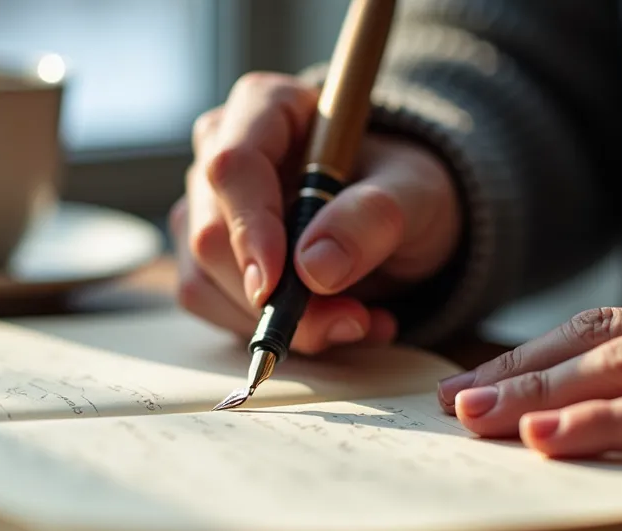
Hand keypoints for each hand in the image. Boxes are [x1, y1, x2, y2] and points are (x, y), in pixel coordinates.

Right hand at [171, 72, 461, 354]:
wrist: (404, 219)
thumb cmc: (404, 188)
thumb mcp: (415, 194)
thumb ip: (372, 219)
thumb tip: (313, 267)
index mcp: (266, 108)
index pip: (233, 165)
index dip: (250, 228)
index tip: (277, 285)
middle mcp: (221, 152)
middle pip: (211, 234)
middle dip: (277, 297)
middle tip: (353, 321)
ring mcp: (208, 207)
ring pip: (205, 280)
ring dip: (280, 322)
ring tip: (358, 321)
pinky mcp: (207, 259)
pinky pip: (215, 309)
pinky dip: (271, 331)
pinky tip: (331, 325)